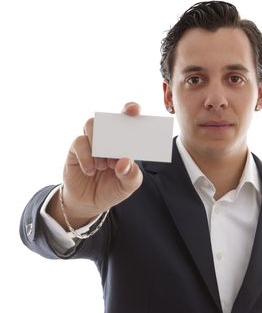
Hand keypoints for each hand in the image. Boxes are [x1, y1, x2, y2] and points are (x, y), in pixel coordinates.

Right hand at [48, 102, 142, 228]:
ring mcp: (91, 142)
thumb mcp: (128, 186)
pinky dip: (87, 157)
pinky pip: (79, 143)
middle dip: (115, 123)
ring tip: (105, 166)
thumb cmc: (112, 188)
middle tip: (120, 140)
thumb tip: (125, 162)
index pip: (128, 120)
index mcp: (124, 142)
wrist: (89, 203)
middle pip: (108, 118)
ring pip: (92, 125)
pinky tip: (91, 171)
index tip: (134, 110)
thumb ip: (131, 175)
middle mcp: (107, 138)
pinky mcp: (76, 150)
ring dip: (100, 144)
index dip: (130, 109)